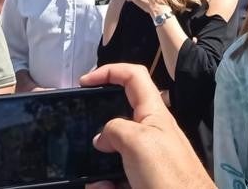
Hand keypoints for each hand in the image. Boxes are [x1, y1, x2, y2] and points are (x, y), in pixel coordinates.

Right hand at [81, 64, 212, 188]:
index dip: (109, 71)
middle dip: (98, 122)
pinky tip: (99, 186)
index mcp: (154, 112)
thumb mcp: (137, 142)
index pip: (133, 76)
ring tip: (87, 170)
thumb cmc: (168, 173)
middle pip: (120, 114)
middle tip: (80, 131)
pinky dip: (106, 182)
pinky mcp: (144, 179)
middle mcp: (151, 131)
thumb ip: (115, 130)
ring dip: (98, 159)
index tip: (84, 81)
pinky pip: (118, 176)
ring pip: (115, 150)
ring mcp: (148, 157)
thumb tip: (101, 138)